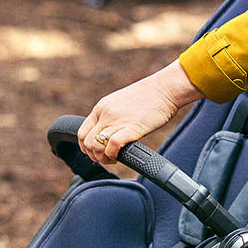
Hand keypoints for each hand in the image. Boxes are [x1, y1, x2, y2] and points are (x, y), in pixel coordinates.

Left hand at [79, 60, 203, 161]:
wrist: (165, 89)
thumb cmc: (149, 97)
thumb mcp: (122, 103)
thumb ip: (112, 116)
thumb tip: (110, 132)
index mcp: (101, 107)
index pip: (82, 132)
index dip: (85, 147)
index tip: (95, 153)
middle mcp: (106, 114)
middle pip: (87, 142)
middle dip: (93, 156)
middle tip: (106, 158)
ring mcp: (117, 121)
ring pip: (96, 145)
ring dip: (102, 158)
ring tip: (113, 159)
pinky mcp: (131, 128)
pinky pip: (112, 146)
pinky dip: (112, 155)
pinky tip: (119, 156)